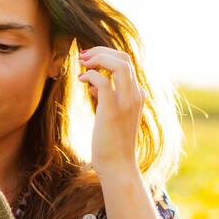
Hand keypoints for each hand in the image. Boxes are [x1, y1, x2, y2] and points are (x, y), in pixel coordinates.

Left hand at [77, 46, 142, 175]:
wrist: (118, 166)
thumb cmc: (111, 143)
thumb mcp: (110, 115)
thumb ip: (106, 98)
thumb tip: (93, 85)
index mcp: (137, 95)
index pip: (127, 63)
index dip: (106, 55)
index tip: (88, 60)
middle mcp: (135, 95)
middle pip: (124, 58)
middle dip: (100, 52)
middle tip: (82, 57)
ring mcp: (126, 102)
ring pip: (119, 64)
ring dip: (97, 59)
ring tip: (81, 64)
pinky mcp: (113, 110)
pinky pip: (103, 81)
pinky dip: (90, 75)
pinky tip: (81, 81)